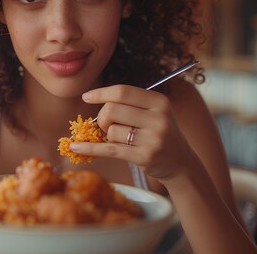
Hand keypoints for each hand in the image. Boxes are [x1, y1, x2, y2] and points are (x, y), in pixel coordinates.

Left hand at [70, 84, 197, 182]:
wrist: (181, 163)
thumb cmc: (159, 133)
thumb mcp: (154, 112)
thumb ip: (129, 103)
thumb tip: (91, 98)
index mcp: (159, 102)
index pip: (123, 91)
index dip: (101, 93)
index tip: (87, 96)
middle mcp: (158, 118)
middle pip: (112, 110)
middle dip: (103, 118)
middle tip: (107, 125)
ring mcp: (152, 139)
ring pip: (112, 131)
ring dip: (109, 136)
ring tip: (122, 139)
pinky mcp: (144, 156)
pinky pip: (109, 149)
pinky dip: (90, 148)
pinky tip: (76, 147)